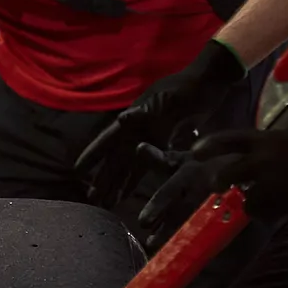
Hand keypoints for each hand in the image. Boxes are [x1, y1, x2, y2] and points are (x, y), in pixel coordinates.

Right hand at [73, 41, 251, 208]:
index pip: (108, 139)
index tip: (78, 171)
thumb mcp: (164, 97)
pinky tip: (132, 193)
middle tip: (92, 199)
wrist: (209, 84)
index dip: (93, 155)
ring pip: (131, 165)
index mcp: (133, 119)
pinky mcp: (166, 144)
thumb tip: (122, 119)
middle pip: (116, 158)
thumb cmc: (184, 87)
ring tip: (108, 203)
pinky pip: (151, 165)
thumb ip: (144, 110)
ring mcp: (151, 139)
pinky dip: (140, 179)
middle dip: (104, 178)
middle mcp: (137, 131)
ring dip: (119, 183)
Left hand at [194, 109, 287, 216]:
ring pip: (247, 199)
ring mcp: (271, 183)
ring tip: (257, 202)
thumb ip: (271, 148)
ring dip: (250, 202)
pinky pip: (266, 212)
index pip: (228, 141)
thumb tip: (258, 157)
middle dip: (219, 182)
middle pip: (227, 174)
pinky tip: (276, 210)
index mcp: (265, 140)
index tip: (194, 153)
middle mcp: (261, 161)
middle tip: (218, 187)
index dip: (209, 146)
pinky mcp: (283, 203)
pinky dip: (267, 213)